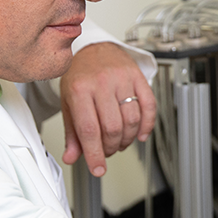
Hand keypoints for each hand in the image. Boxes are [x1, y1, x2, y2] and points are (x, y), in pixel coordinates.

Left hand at [59, 42, 155, 176]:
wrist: (93, 48)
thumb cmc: (80, 76)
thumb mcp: (68, 103)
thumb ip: (72, 133)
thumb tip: (72, 157)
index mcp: (79, 90)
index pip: (89, 130)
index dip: (95, 154)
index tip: (98, 169)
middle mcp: (101, 82)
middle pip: (112, 127)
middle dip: (111, 147)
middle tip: (108, 150)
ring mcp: (122, 78)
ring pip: (132, 119)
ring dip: (128, 139)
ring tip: (120, 141)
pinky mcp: (137, 76)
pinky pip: (149, 105)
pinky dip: (147, 125)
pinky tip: (140, 134)